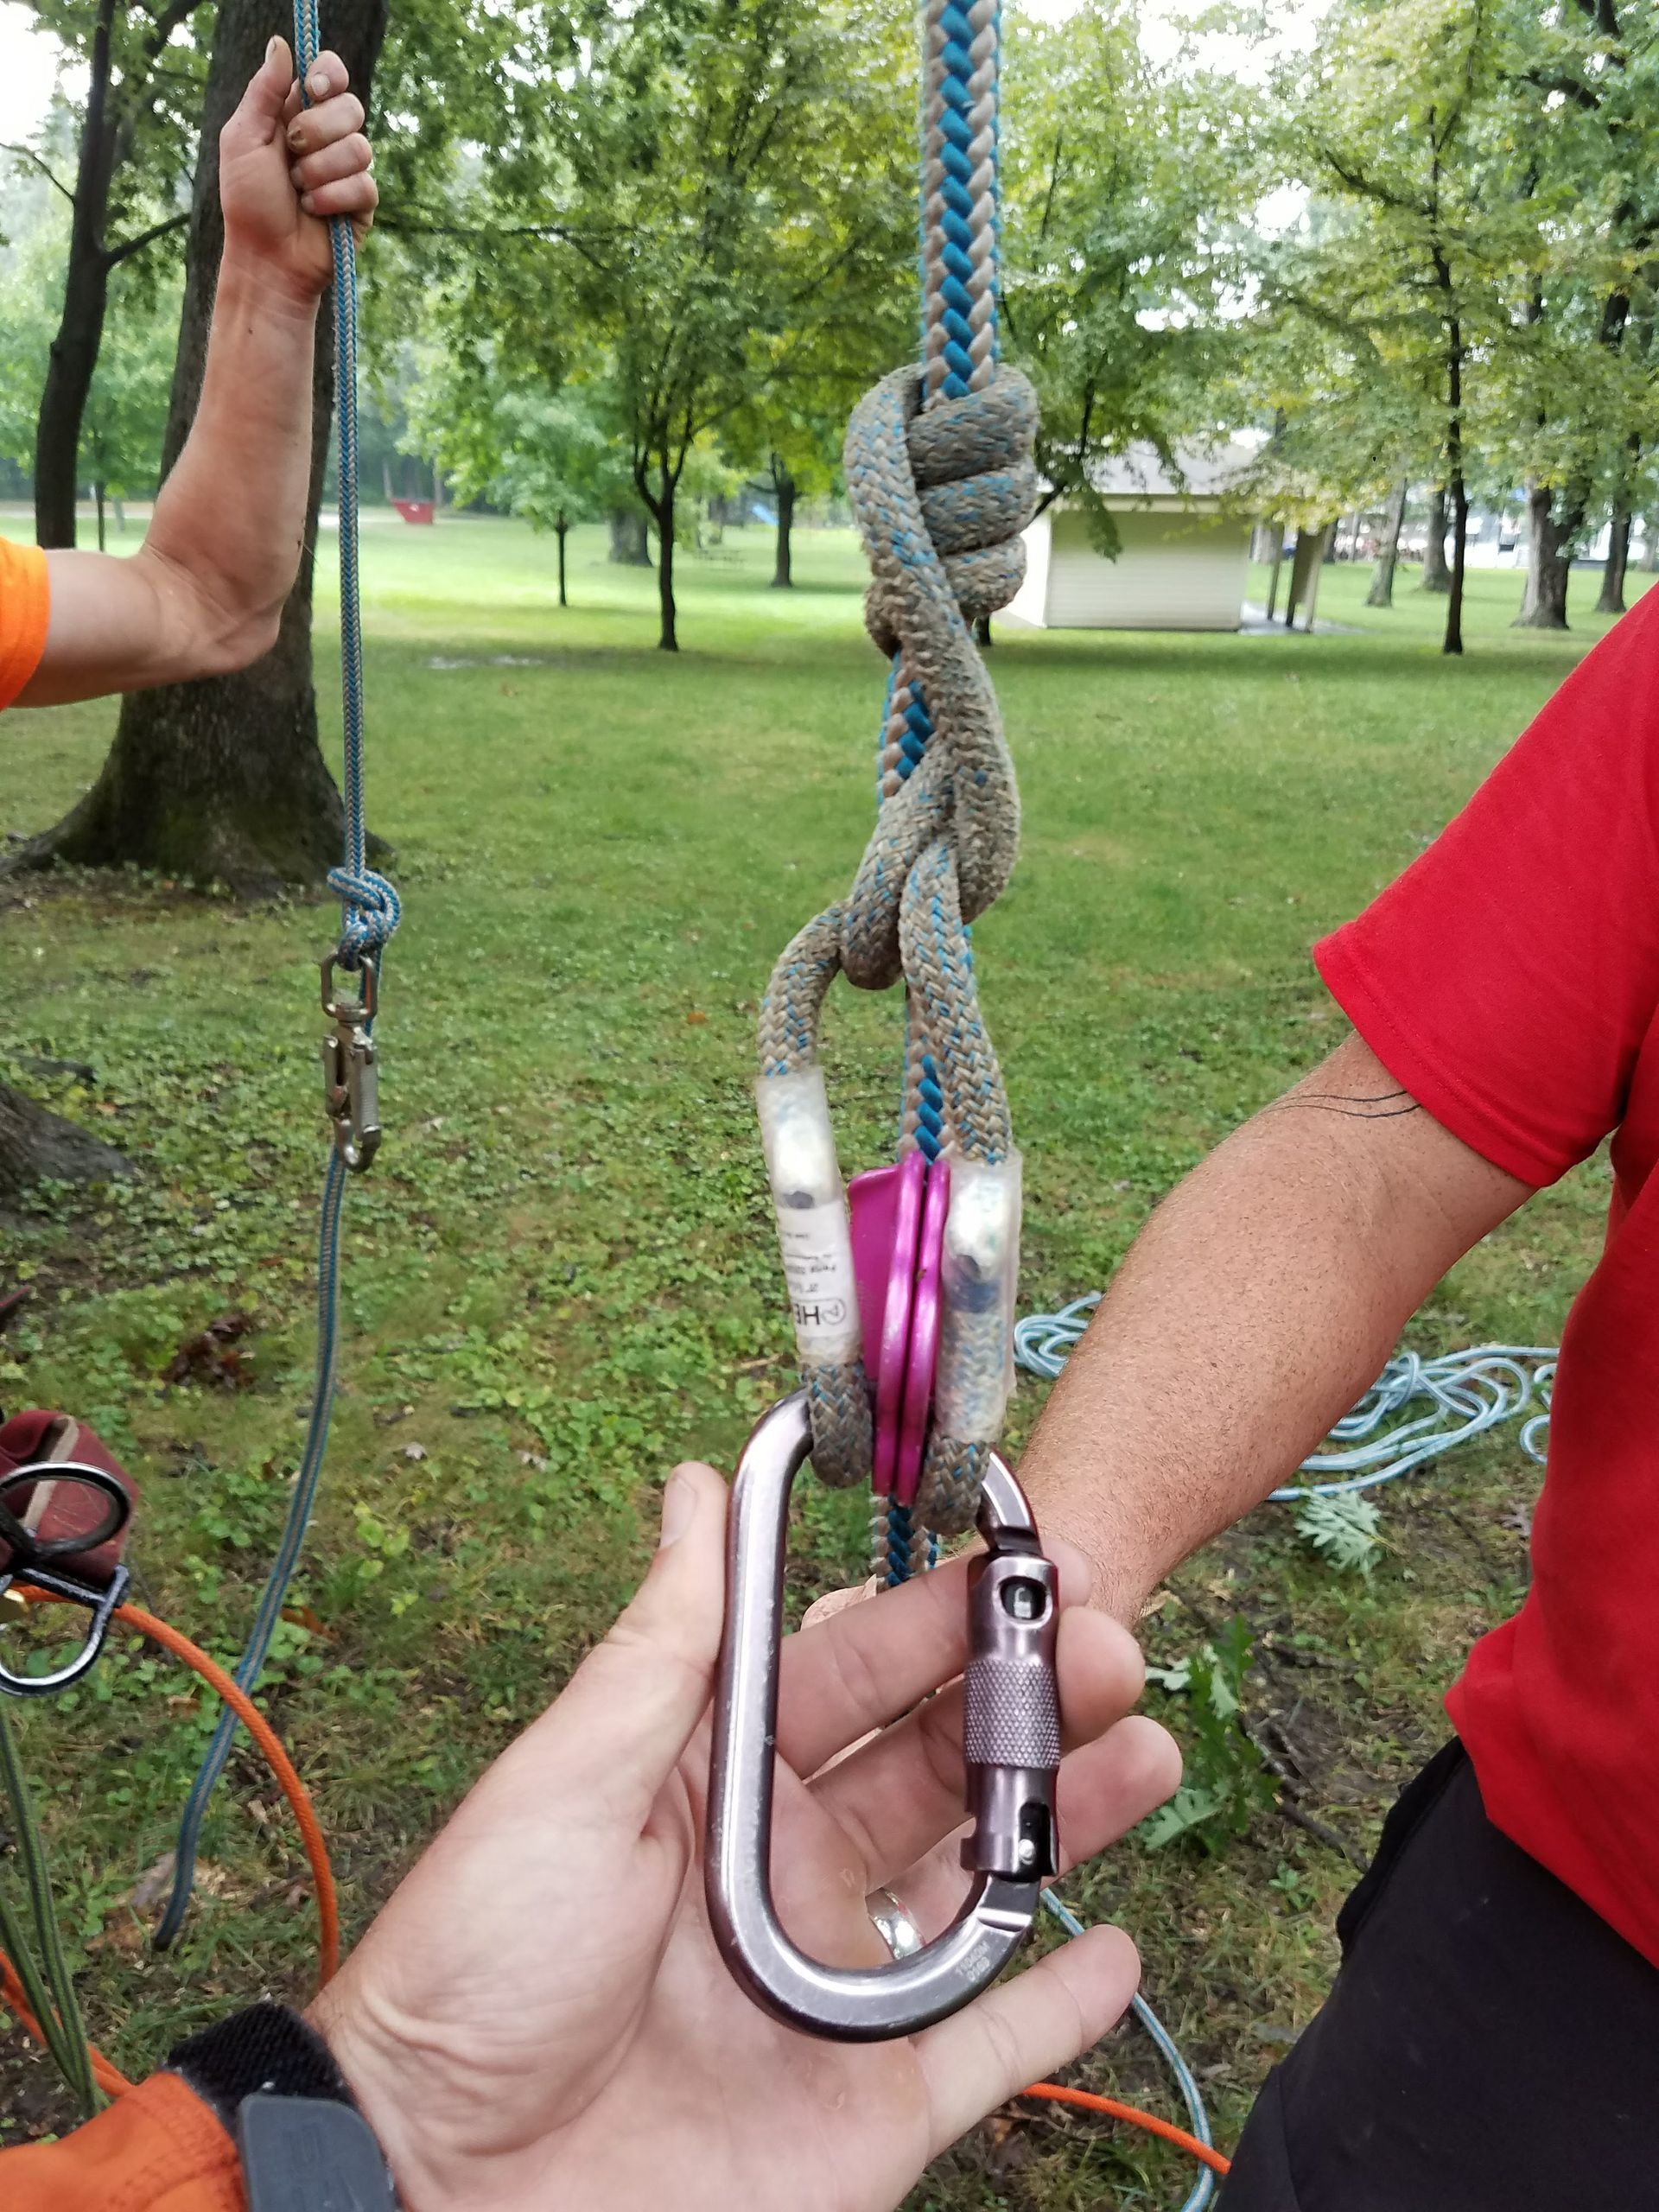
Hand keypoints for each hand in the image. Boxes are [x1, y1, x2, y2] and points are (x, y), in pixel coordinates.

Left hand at [218, 38, 377, 300]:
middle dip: (317, 132)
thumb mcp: (244, 137)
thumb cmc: (248, 201)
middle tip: (292, 153)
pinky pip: (364, 185)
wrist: (267, 259)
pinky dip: (333, 198)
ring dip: (320, 171)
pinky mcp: (363, 202)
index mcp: (299, 114)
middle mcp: (328, 137)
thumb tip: (282, 44)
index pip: (331, 74)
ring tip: (299, 192)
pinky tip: (315, 212)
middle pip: (351, 106)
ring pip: (360, 147)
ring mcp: (348, 170)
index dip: (330, 75)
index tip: (314, 90)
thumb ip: (264, 91)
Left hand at [312, 1462, 1178, 2211]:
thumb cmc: (477, 1966)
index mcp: (721, 1782)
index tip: (1022, 1555)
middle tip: (1110, 1642)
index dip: (940, 1615)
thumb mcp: (568, 1778)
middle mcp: (792, 1869)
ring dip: (1067, 1817)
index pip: (856, 1673)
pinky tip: (1116, 1945)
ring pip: (982, 1884)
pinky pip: (988, 2051)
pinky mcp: (872, 2105)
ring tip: (1144, 1747)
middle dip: (1026, 1697)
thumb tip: (697, 1489)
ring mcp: (838, 1986)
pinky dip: (1058, 2005)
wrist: (437, 2179)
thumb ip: (665, 1643)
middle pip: (937, 1766)